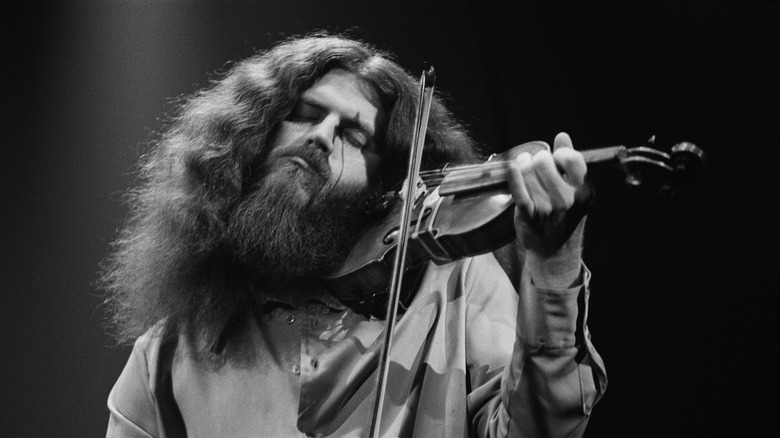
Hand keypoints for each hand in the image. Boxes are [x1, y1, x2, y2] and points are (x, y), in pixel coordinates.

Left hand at [507, 132, 590, 258]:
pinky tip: (512, 168)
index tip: (555, 160)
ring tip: (524, 169)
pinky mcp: (529, 215)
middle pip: (544, 161)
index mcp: (584, 190)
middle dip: (537, 158)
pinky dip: (513, 175)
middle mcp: (568, 200)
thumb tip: (562, 136)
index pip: (571, 158)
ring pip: (527, 172)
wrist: (555, 250)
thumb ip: (571, 162)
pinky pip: (517, 189)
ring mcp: (548, 209)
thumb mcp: (576, 191)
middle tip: (536, 164)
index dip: (559, 154)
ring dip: (523, 166)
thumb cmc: (565, 216)